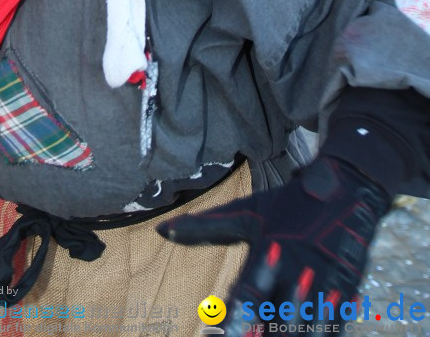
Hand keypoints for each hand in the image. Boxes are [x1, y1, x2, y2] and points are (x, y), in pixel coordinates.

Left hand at [157, 156, 389, 335]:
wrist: (345, 187)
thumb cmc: (287, 203)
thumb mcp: (247, 212)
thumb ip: (205, 227)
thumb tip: (162, 230)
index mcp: (270, 247)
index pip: (248, 291)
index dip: (234, 316)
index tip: (216, 331)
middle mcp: (297, 266)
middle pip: (276, 316)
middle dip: (260, 333)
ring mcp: (325, 280)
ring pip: (305, 325)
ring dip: (288, 335)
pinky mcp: (348, 290)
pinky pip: (334, 325)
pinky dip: (320, 335)